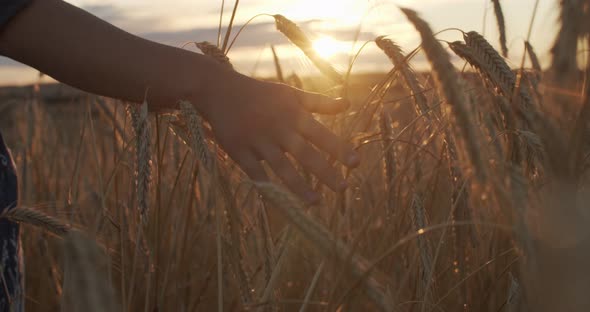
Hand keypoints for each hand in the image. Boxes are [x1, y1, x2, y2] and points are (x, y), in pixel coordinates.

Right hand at [197, 71, 358, 203]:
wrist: (220, 90)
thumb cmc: (261, 94)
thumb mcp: (291, 94)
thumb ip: (319, 102)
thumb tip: (349, 104)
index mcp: (292, 115)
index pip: (320, 134)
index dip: (338, 148)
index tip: (356, 163)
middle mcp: (278, 128)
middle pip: (304, 153)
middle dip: (324, 171)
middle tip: (343, 189)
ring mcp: (257, 141)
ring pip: (281, 167)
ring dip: (299, 187)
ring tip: (316, 203)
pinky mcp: (238, 150)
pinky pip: (254, 172)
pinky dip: (266, 187)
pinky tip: (280, 203)